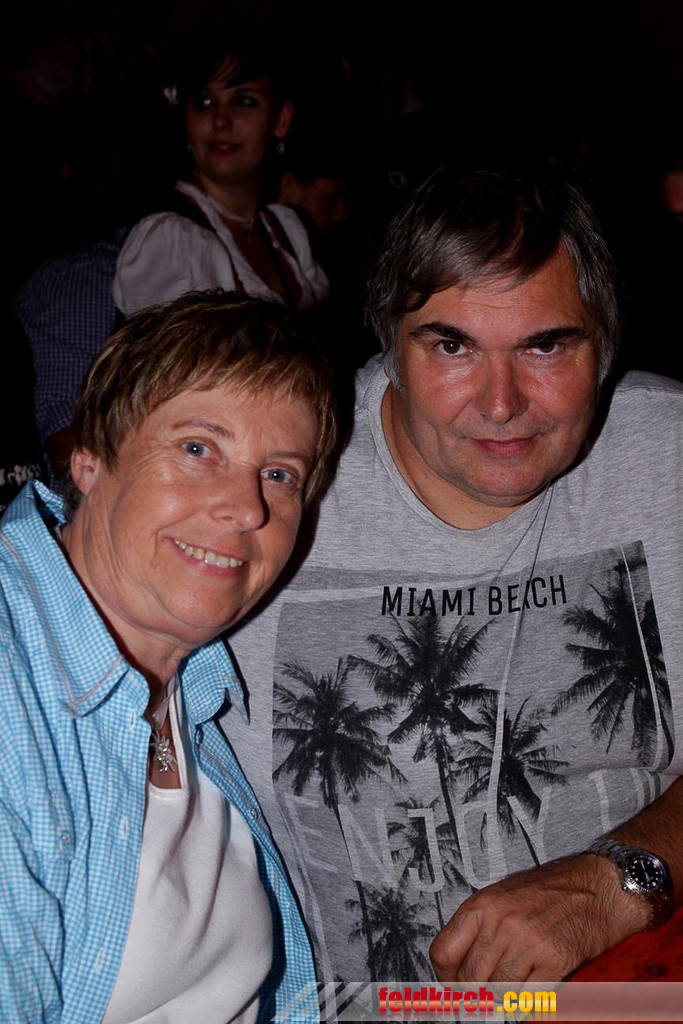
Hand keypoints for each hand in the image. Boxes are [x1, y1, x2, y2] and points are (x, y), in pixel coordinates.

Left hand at [429, 854, 650, 982]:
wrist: (597, 885)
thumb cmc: (550, 890)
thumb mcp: (502, 896)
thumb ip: (478, 928)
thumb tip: (455, 967)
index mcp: (483, 905)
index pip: (443, 953)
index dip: (445, 977)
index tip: (452, 984)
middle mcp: (502, 923)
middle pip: (469, 979)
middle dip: (473, 993)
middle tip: (481, 995)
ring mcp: (528, 943)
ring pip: (497, 992)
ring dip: (500, 999)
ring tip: (508, 990)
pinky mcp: (554, 962)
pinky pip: (527, 998)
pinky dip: (524, 1002)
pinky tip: (528, 991)